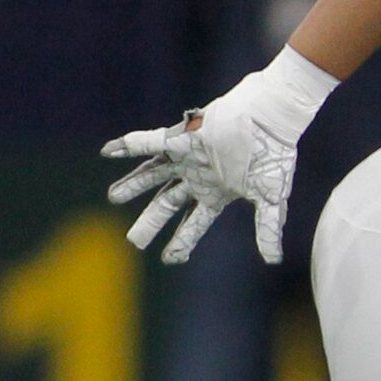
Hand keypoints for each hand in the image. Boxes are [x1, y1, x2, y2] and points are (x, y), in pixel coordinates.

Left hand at [102, 48, 335, 263]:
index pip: (194, 222)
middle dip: (150, 222)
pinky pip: (149, 142)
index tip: (170, 259)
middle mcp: (197, 177)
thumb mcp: (270, 197)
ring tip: (112, 197)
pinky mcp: (180, 138)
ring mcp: (186, 158)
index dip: (182, 241)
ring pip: (153, 175)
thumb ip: (267, 227)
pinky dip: (128, 146)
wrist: (270, 120)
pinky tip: (107, 152)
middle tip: (134, 242)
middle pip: (168, 204)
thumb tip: (273, 260)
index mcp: (216, 193)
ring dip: (132, 185)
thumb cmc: (273, 155)